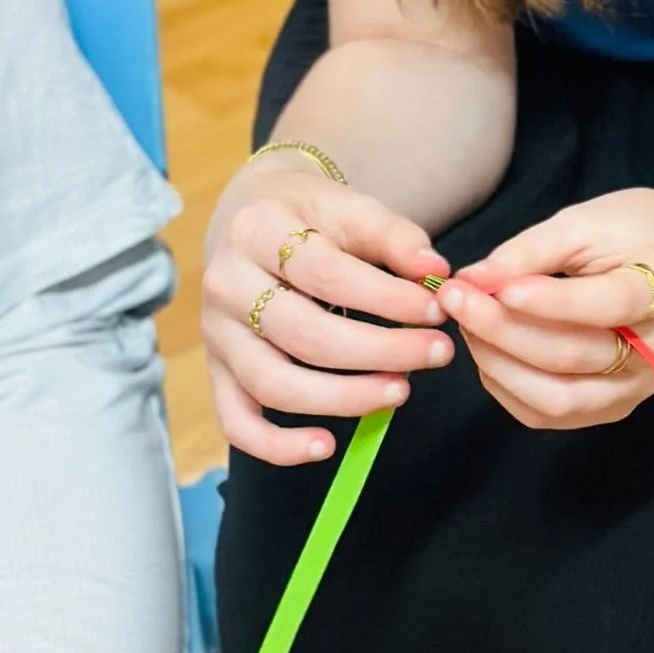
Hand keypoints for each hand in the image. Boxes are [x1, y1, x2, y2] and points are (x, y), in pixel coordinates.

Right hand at [202, 163, 454, 466]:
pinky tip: (326, 446)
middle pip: (304, 333)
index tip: (436, 310)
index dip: (386, 298)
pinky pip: (238, 423)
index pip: (326, 275)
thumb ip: (394, 236)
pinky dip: (278, 446)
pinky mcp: (216, 371)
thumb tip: (436, 270)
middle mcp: (226, 283)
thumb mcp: (349, 206)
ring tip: (401, 392)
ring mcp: (216, 333)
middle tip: (437, 353)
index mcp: (257, 230)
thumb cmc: (308, 215)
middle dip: (380, 350)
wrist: (251, 216)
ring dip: (343, 398)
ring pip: (274, 383)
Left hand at [442, 187, 653, 430]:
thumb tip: (473, 279)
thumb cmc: (632, 232)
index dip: (548, 300)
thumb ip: (530, 251)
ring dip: (499, 362)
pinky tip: (487, 348)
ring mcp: (635, 389)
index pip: (608, 305)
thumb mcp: (586, 221)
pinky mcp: (610, 408)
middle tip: (455, 297)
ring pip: (557, 399)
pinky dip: (507, 385)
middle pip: (573, 356)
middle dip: (503, 329)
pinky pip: (549, 413)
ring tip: (466, 321)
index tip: (490, 282)